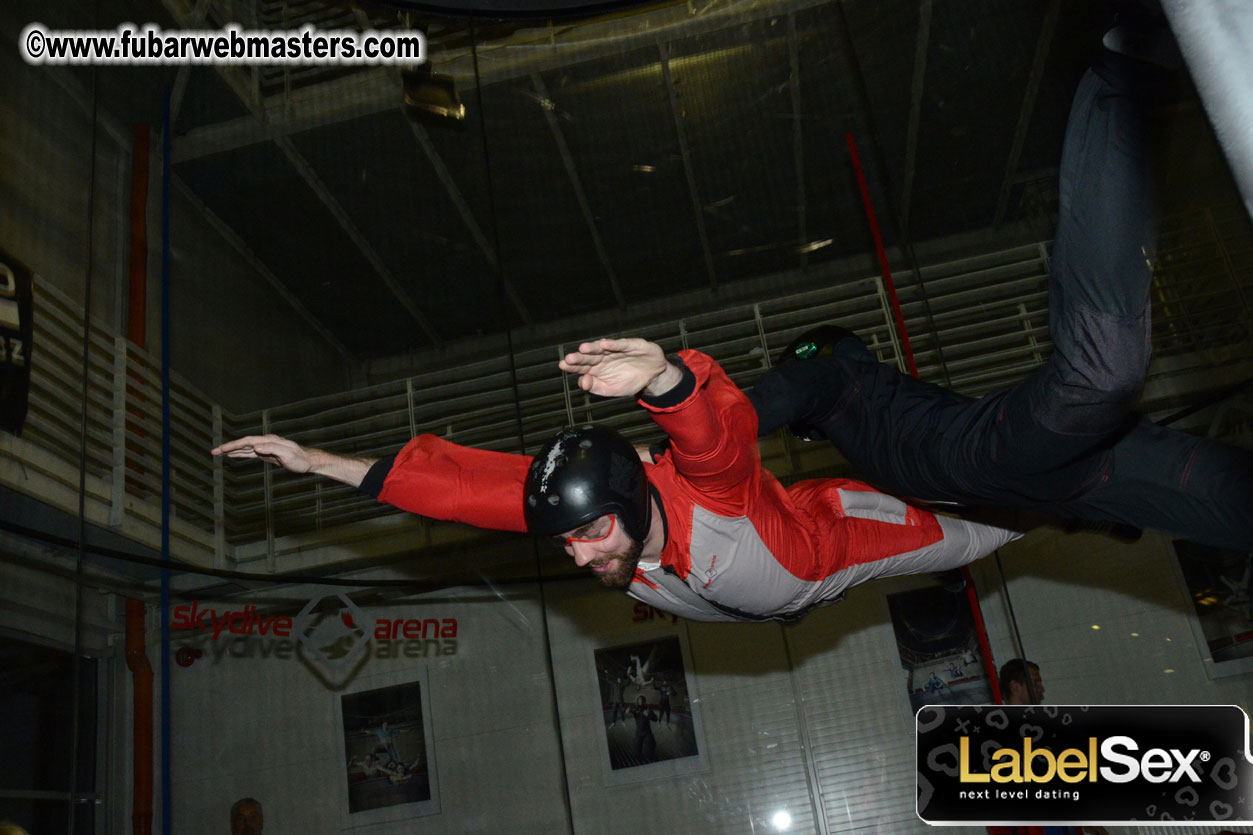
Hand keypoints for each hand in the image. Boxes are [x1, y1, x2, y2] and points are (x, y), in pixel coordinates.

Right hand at [212, 434, 311, 472]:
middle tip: (214, 452)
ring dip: (232, 450)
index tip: (222, 449)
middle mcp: (265, 442)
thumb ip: (272, 449)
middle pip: (243, 443)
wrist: (307, 461)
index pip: (247, 441)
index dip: (234, 445)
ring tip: (219, 453)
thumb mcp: (287, 454)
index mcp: (268, 441)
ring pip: (245, 448)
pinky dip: (240, 453)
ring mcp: (265, 447)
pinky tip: (233, 455)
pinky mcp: (266, 453)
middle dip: (228, 447)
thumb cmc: (299, 459)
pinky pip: (250, 453)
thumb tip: (256, 447)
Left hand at [558, 338, 678, 397]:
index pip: (581, 367)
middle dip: (579, 357)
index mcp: (597, 368)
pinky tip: (604, 345)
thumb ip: (596, 387)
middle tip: (569, 358)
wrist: (653, 375)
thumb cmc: (630, 381)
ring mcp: (616, 350)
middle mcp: (604, 357)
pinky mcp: (631, 345)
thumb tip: (582, 382)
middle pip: (589, 357)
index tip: (563, 365)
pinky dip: (612, 344)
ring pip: (602, 349)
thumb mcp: (611, 389)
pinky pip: (621, 344)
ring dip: (592, 348)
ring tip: (582, 349)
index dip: (572, 366)